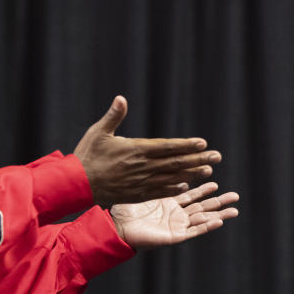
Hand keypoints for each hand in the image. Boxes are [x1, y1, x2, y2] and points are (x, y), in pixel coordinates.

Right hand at [74, 95, 223, 206]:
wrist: (76, 184)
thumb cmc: (87, 155)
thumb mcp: (98, 132)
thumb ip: (113, 116)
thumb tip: (121, 98)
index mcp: (135, 150)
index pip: (167, 147)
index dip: (186, 146)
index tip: (202, 143)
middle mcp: (142, 167)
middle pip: (175, 163)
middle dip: (197, 159)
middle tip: (217, 157)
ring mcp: (140, 182)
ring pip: (171, 178)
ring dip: (191, 174)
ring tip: (208, 171)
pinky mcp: (136, 194)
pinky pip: (159, 191)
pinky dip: (173, 189)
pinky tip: (186, 186)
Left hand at [110, 183, 238, 249]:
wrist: (116, 227)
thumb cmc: (123, 209)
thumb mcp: (139, 188)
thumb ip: (150, 177)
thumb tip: (150, 159)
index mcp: (168, 203)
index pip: (190, 194)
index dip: (203, 187)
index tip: (215, 180)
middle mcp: (175, 214)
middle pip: (202, 207)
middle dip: (219, 201)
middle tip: (235, 196)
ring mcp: (176, 226)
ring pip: (203, 219)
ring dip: (219, 215)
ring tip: (235, 210)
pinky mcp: (174, 236)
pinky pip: (194, 231)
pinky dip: (207, 226)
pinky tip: (220, 221)